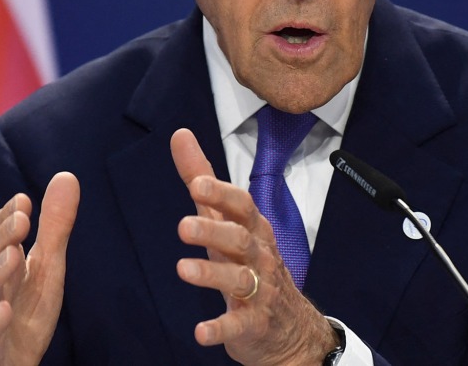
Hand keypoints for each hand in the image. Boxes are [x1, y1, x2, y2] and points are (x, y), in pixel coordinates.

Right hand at [0, 172, 80, 365]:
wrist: (10, 365)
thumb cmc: (25, 312)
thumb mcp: (47, 268)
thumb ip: (54, 226)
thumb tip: (66, 176)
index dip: (6, 218)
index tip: (23, 200)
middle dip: (2, 238)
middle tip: (22, 220)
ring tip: (15, 256)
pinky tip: (5, 310)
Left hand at [170, 129, 338, 365]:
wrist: (288, 326)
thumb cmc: (250, 261)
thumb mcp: (226, 219)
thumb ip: (202, 179)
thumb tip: (179, 135)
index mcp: (253, 228)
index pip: (241, 205)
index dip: (221, 194)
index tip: (196, 184)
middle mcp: (259, 255)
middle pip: (239, 239)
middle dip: (212, 231)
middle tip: (183, 227)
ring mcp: (259, 290)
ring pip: (239, 279)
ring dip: (211, 274)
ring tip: (182, 269)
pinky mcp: (252, 324)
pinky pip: (237, 325)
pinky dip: (220, 328)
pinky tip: (200, 332)